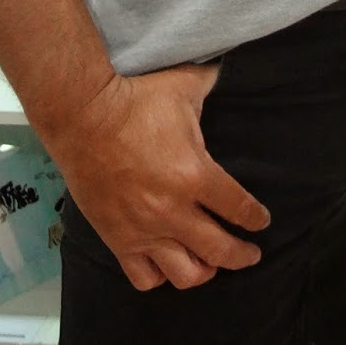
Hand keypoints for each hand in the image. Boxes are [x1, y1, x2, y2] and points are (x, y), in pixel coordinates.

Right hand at [46, 64, 269, 291]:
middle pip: (220, 251)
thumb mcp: (184, 86)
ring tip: (211, 265)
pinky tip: (168, 265)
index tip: (262, 221)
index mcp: (195, 175)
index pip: (239, 208)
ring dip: (204, 272)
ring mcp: (145, 230)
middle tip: (251, 255)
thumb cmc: (136, 101)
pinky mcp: (118, 239)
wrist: (83, 118)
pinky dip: (160, 277)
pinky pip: (144, 277)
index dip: (256, 218)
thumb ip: (212, 83)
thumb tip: (225, 67)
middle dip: (242, 256)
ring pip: (185, 274)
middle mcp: (173, 211)